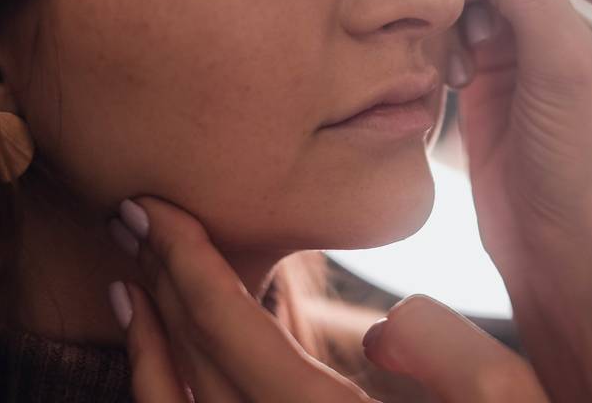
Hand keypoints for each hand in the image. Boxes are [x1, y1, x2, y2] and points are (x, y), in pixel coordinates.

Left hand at [108, 196, 549, 402]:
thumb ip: (460, 361)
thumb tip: (387, 319)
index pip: (235, 344)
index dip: (186, 269)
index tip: (153, 207)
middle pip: (193, 378)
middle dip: (157, 290)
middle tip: (131, 219)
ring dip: (148, 348)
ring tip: (133, 282)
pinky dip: (173, 394)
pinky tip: (187, 351)